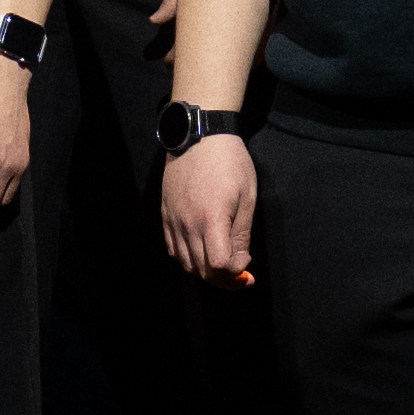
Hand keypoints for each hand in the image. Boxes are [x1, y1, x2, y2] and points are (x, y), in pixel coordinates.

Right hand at [160, 134, 256, 280]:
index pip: (218, 265)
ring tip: (221, 264)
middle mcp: (188, 223)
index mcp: (212, 218)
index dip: (235, 273)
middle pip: (202, 270)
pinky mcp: (166, 214)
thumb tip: (241, 263)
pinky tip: (201, 251)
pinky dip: (187, 258)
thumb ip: (242, 234)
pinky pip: (173, 249)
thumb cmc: (230, 162)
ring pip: (186, 263)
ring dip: (205, 271)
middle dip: (223, 279)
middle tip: (239, 274)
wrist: (200, 136)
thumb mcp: (247, 197)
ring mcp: (174, 220)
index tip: (247, 265)